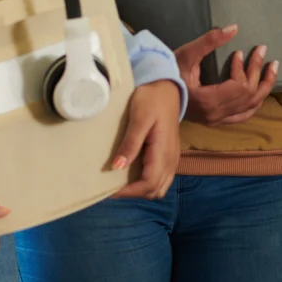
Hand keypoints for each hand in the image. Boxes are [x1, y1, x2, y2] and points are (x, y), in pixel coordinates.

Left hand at [111, 80, 181, 199]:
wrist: (167, 88)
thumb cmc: (152, 99)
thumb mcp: (139, 118)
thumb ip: (131, 143)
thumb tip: (117, 167)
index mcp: (164, 152)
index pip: (148, 184)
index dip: (128, 192)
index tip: (108, 190)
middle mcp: (171, 160)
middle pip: (154, 190)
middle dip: (133, 193)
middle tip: (112, 187)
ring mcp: (172, 159)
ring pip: (159, 187)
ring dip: (141, 189)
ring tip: (121, 183)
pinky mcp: (170, 155)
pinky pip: (160, 178)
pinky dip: (146, 182)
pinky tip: (132, 174)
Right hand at [175, 24, 277, 125]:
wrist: (154, 95)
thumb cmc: (168, 73)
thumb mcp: (187, 54)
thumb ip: (210, 41)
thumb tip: (234, 28)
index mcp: (209, 102)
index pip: (239, 87)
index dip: (243, 68)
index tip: (238, 52)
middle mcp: (216, 115)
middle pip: (249, 95)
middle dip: (258, 71)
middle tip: (262, 50)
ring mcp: (217, 120)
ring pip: (251, 107)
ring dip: (264, 87)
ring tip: (272, 68)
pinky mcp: (216, 120)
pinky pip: (243, 115)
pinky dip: (255, 102)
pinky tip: (261, 91)